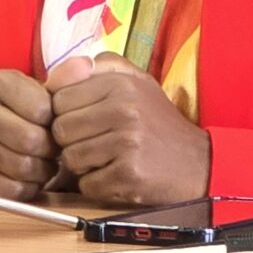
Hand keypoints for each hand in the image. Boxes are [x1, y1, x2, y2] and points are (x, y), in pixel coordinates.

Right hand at [0, 69, 58, 200]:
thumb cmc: (25, 113)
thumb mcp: (44, 92)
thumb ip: (66, 79)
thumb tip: (85, 65)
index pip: (41, 109)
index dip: (55, 122)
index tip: (53, 124)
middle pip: (29, 140)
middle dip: (49, 150)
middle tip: (52, 150)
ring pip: (20, 167)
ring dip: (40, 171)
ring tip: (42, 163)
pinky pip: (7, 189)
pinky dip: (26, 188)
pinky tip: (27, 178)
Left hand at [48, 52, 209, 206]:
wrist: (199, 163)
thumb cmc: (158, 122)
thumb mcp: (136, 81)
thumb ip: (97, 67)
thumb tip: (54, 76)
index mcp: (121, 82)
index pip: (59, 98)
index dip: (66, 113)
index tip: (85, 120)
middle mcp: (124, 108)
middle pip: (60, 130)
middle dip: (72, 141)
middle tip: (96, 142)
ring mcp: (127, 142)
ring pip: (70, 159)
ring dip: (83, 165)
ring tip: (108, 159)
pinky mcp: (129, 174)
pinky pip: (87, 184)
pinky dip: (97, 185)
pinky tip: (116, 176)